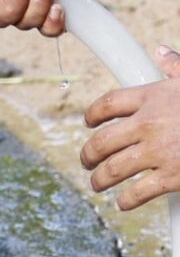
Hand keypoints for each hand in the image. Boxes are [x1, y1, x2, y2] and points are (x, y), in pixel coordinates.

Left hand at [81, 46, 179, 209]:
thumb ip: (176, 68)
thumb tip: (162, 53)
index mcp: (153, 96)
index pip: (108, 103)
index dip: (93, 114)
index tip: (88, 122)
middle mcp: (149, 123)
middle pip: (101, 141)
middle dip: (88, 154)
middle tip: (87, 161)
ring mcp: (159, 151)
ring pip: (112, 169)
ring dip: (99, 179)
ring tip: (97, 184)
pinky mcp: (172, 176)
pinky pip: (138, 192)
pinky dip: (126, 200)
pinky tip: (122, 203)